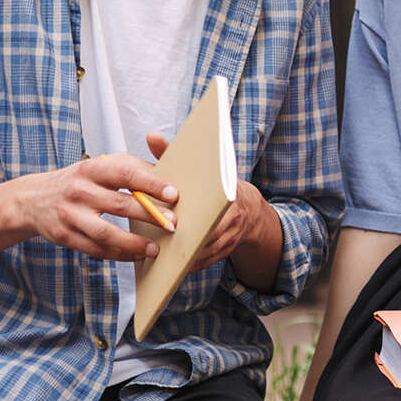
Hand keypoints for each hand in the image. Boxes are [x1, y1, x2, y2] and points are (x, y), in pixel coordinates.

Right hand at [6, 155, 175, 262]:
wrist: (33, 199)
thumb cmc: (79, 181)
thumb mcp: (100, 166)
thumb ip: (131, 168)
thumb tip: (168, 175)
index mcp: (92, 168)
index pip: (125, 173)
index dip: (151, 183)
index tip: (174, 194)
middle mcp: (79, 190)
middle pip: (119, 204)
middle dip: (149, 215)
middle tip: (173, 223)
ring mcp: (70, 215)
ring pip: (106, 233)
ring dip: (133, 243)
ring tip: (155, 249)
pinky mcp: (65, 236)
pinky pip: (96, 249)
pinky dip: (118, 255)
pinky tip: (136, 256)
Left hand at [144, 132, 277, 273]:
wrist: (249, 208)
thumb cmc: (216, 183)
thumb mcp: (198, 164)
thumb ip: (171, 152)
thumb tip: (151, 136)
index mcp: (228, 194)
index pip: (211, 206)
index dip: (193, 215)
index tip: (172, 219)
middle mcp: (233, 217)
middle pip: (207, 233)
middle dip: (185, 239)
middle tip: (161, 242)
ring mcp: (232, 237)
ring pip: (205, 250)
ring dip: (184, 255)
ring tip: (159, 256)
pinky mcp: (227, 252)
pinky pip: (206, 262)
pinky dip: (189, 264)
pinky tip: (169, 265)